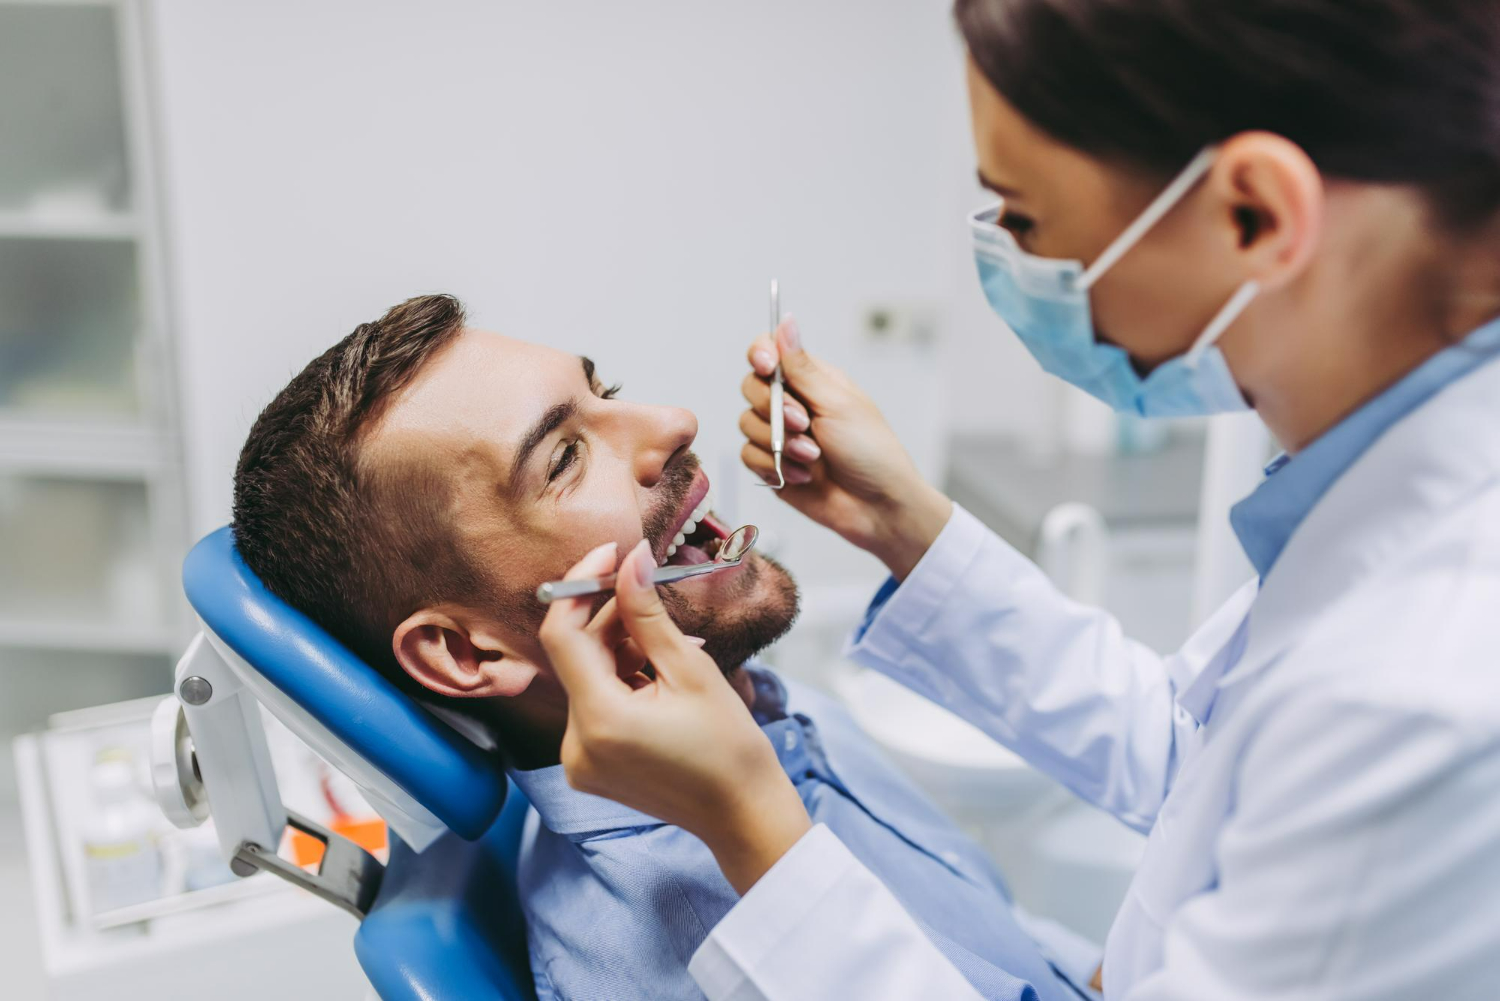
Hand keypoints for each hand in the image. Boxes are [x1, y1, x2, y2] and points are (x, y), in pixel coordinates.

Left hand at [537, 539, 811, 893]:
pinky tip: (659, 673)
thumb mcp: (690, 669)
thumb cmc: (729, 748)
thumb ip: (647, 614)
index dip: (580, 586)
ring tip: (670, 644)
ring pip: (587, 678)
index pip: (562, 635)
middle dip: (608, 617)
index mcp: (599, 720)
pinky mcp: (589, 766)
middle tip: (647, 588)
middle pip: (577, 656)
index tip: (610, 555)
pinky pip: (595, 704)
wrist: (742, 814)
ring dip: (620, 648)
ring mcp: (578, 760)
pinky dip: (621, 679)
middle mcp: (575, 744)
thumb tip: (630, 561)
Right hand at [740, 317, 952, 578]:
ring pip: (747, 423)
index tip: (766, 366)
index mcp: (812, 380)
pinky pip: (749, 456)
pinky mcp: (772, 466)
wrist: (878, 508)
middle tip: (804, 424)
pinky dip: (774, 467)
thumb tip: (785, 321)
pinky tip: (803, 476)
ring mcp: (780, 436)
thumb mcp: (838, 404)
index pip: (770, 352)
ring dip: (779, 443)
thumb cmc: (871, 452)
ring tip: (812, 458)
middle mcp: (793, 404)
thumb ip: (802, 367)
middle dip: (773, 408)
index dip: (760, 355)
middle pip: (751, 387)